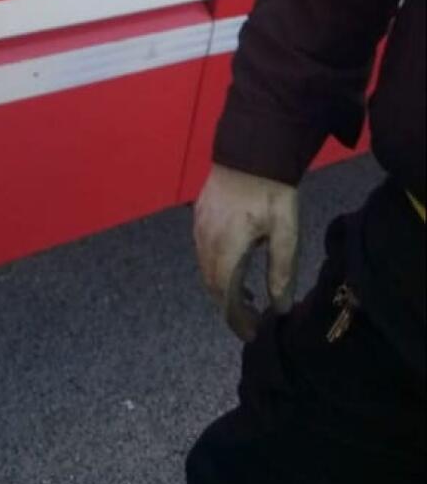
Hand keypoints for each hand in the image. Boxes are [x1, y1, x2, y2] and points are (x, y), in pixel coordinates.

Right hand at [193, 163, 298, 340]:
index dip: (237, 318)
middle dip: (230, 307)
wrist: (251, 150)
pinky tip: (234, 268)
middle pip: (212, 286)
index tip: (252, 334)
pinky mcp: (198, 216)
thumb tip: (280, 309)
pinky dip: (216, 270)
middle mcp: (206, 241)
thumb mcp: (285, 232)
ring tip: (248, 297)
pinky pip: (202, 253)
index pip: (226, 295)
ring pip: (205, 270)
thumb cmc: (272, 192)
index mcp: (227, 248)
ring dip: (223, 289)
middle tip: (253, 320)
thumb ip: (281, 271)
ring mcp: (199, 227)